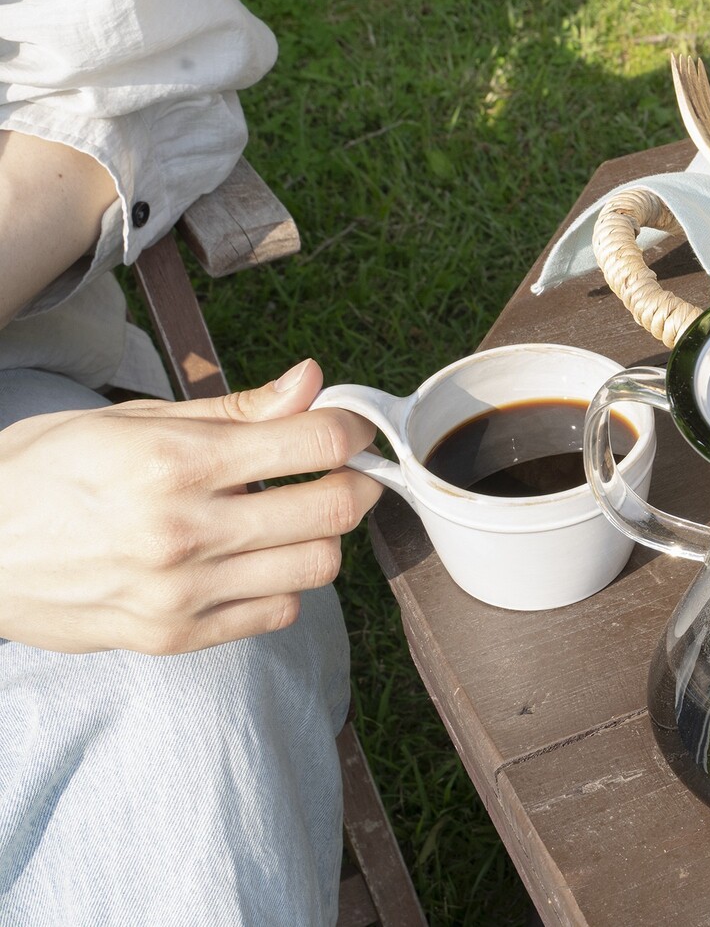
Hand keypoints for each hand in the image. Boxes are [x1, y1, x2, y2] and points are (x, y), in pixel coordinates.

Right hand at [0, 360, 382, 654]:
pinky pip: (278, 613)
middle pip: (333, 511)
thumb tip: (312, 381)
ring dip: (320, 536)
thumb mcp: (131, 422)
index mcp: (174, 463)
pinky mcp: (174, 637)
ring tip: (291, 516)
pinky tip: (254, 558)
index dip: (350, 429)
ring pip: (317, 567)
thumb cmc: (46, 473)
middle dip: (355, 483)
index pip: (315, 445)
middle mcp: (183, 531)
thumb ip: (234, 410)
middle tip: (340, 471)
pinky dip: (285, 583)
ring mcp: (181, 592)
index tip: (349, 427)